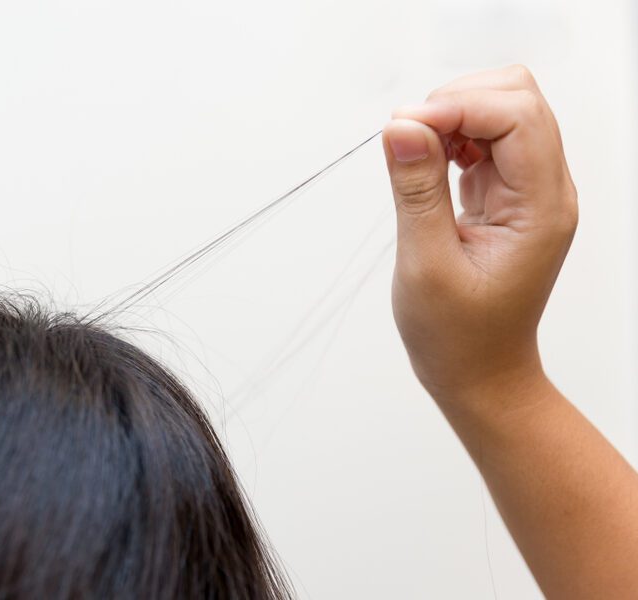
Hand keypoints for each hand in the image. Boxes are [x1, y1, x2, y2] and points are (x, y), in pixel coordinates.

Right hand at [382, 65, 577, 404]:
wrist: (480, 373)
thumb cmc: (458, 335)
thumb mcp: (425, 264)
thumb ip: (416, 189)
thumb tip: (400, 125)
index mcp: (541, 208)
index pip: (517, 117)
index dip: (458, 107)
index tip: (402, 128)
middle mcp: (546, 190)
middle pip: (518, 98)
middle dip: (457, 101)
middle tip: (406, 137)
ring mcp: (529, 189)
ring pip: (502, 110)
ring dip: (453, 116)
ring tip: (413, 153)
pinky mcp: (507, 193)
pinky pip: (486, 138)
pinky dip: (451, 136)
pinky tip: (426, 163)